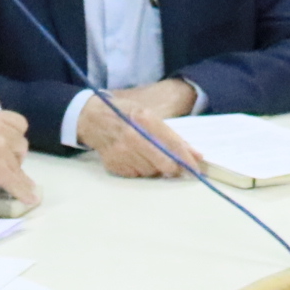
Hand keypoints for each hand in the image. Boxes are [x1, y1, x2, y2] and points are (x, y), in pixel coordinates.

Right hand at [0, 109, 38, 199]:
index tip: (10, 144)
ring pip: (20, 165)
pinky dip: (24, 193)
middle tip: (2, 163)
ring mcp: (3, 152)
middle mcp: (1, 131)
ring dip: (15, 172)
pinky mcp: (1, 171)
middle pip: (22, 145)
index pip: (20, 123)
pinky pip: (17, 184)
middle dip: (14, 155)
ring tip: (8, 180)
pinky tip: (30, 199)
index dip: (16, 135)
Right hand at [79, 92, 193, 178]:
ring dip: (155, 167)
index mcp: (144, 119)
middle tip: (174, 165)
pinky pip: (137, 175)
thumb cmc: (125, 114)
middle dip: (173, 167)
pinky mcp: (114, 165)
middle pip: (164, 164)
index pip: (172, 145)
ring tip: (147, 154)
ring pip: (152, 172)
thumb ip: (173, 136)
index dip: (186, 160)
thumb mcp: (149, 115)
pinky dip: (141, 169)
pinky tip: (135, 158)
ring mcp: (122, 153)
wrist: (92, 119)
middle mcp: (133, 137)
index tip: (196, 170)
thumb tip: (197, 156)